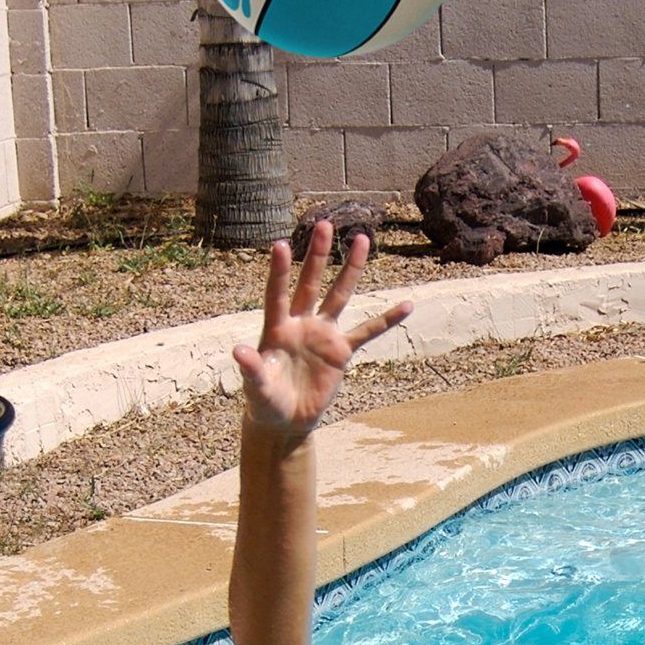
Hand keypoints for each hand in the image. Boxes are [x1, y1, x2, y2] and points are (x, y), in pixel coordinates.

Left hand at [232, 221, 410, 442]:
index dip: (279, 272)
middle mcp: (300, 324)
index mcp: (276, 329)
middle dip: (317, 255)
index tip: (280, 244)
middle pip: (310, 284)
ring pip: (339, 296)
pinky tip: (406, 305)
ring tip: (362, 239)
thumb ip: (251, 368)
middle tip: (324, 224)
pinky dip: (386, 320)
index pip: (277, 295)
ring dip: (350, 270)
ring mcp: (323, 335)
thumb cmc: (264, 402)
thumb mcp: (255, 388)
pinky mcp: (340, 351)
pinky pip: (367, 332)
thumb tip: (238, 351)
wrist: (285, 420)